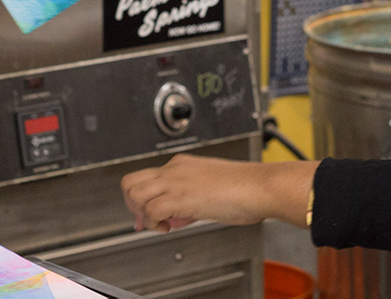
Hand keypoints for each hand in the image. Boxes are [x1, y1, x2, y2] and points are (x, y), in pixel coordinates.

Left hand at [120, 155, 316, 232]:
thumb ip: (189, 203)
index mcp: (182, 165)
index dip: (142, 200)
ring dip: (141, 213)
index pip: (146, 178)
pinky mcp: (181, 196)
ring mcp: (176, 181)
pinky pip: (151, 209)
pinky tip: (170, 226)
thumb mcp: (211, 192)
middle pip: (130, 181)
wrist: (260, 186)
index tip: (148, 216)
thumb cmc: (246, 189)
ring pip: (134, 193)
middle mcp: (175, 169)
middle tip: (148, 220)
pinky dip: (154, 222)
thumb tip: (175, 216)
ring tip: (160, 223)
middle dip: (133, 205)